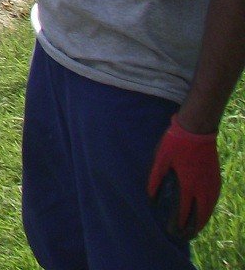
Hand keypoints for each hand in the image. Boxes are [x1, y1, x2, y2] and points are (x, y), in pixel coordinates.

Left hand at [147, 117, 220, 238]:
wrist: (197, 129)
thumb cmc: (175, 143)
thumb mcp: (161, 159)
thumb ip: (155, 177)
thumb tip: (149, 195)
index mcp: (189, 184)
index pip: (185, 210)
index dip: (180, 222)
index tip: (174, 230)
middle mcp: (203, 187)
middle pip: (201, 214)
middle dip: (194, 227)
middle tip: (186, 235)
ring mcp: (212, 183)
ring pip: (210, 207)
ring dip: (203, 219)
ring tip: (195, 228)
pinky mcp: (216, 177)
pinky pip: (214, 198)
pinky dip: (209, 208)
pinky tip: (204, 210)